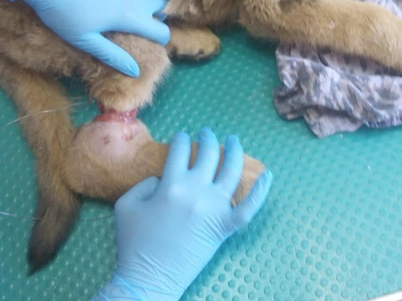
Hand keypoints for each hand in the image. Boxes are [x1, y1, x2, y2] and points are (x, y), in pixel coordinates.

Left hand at [3, 0, 168, 76]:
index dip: (160, 40)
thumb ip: (113, 55)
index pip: (161, 31)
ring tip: (126, 10)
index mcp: (130, 16)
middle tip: (138, 25)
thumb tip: (135, 71)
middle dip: (156, 17)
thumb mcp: (84, 40)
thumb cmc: (63, 12)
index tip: (148, 43)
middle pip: (162, 7)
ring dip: (145, 3)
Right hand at [102, 130, 272, 300]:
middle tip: (206, 132)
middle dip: (207, 138)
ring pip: (232, 171)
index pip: (181, 151)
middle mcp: (197, 191)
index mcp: (172, 184)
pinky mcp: (226, 226)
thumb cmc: (134, 243)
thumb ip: (144, 184)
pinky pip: (249, 207)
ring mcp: (215, 208)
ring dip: (234, 151)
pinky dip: (260, 191)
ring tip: (233, 140)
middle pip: (209, 155)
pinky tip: (267, 175)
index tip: (181, 136)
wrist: (149, 277)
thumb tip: (163, 178)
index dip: (181, 139)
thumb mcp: (125, 205)